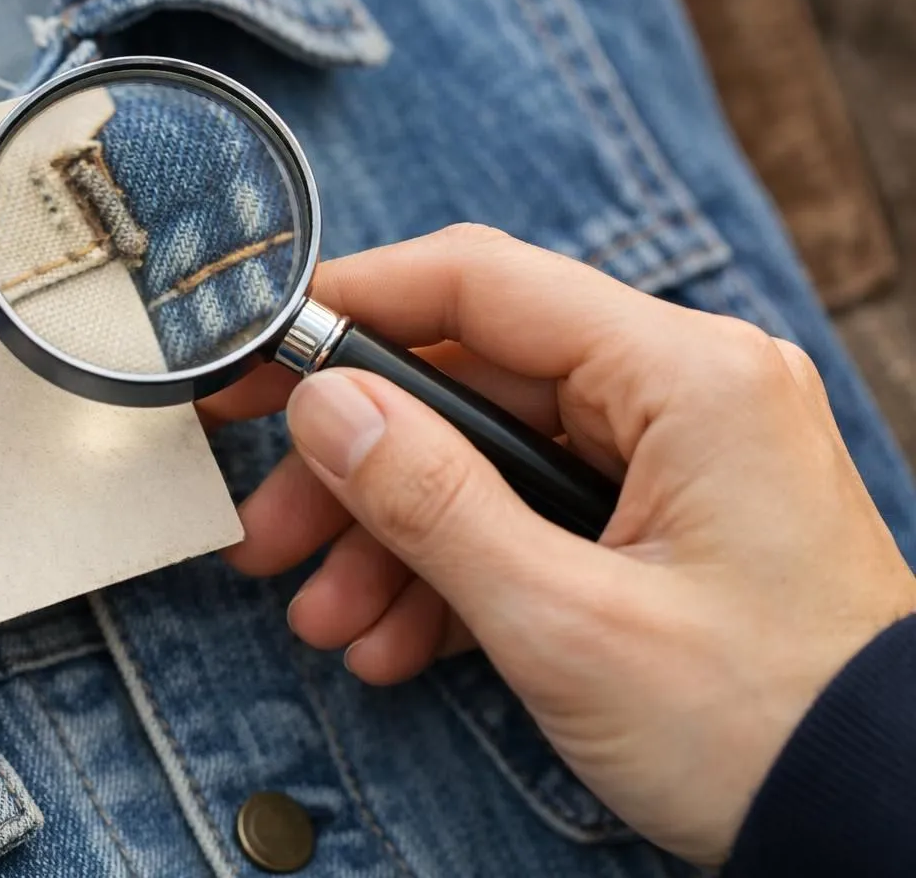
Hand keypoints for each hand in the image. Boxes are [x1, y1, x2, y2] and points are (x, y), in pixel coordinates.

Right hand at [213, 225, 915, 864]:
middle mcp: (682, 394)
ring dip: (394, 538)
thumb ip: (431, 501)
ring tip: (324, 618)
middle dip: (357, 466)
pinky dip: (456, 574)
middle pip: (468, 386)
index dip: (348, 307)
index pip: (480, 286)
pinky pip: (529, 518)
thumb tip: (324, 406)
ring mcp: (672, 460)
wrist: (880, 836)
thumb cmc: (763, 729)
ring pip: (486, 462)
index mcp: (685, 376)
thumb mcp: (565, 621)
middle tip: (267, 519)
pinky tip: (396, 642)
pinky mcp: (659, 523)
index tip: (254, 352)